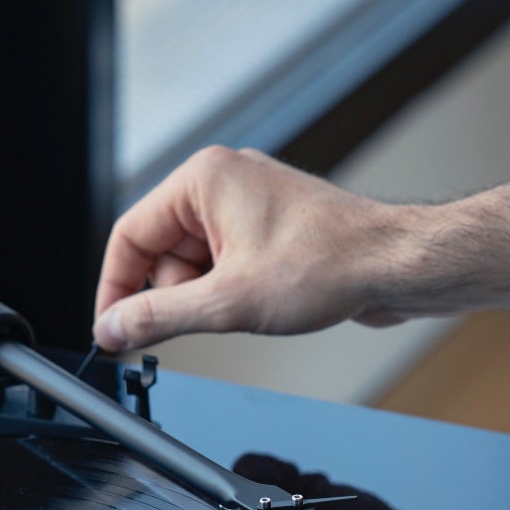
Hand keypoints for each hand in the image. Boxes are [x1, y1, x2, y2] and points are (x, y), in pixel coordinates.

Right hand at [92, 146, 430, 350]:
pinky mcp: (271, 229)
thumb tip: (114, 328)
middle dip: (176, 295)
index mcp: (203, 179)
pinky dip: (233, 293)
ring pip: (195, 264)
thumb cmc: (330, 264)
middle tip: (206, 321)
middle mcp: (223, 183)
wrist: (397, 267)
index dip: (115, 289)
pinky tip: (264, 303)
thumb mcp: (227, 302)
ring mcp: (249, 206)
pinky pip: (226, 266)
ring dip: (209, 298)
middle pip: (161, 252)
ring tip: (248, 308)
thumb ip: (159, 316)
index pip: (129, 235)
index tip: (112, 330)